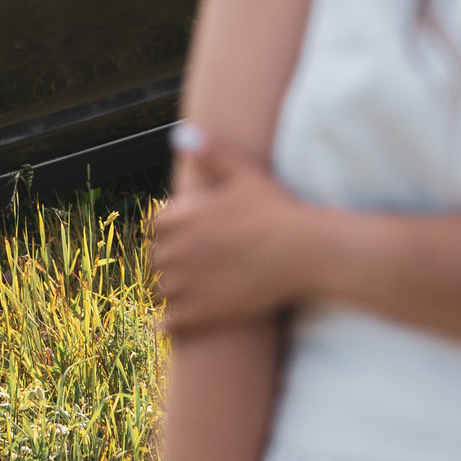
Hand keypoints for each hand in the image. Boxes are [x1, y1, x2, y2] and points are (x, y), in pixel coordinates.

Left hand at [151, 127, 320, 330]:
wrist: (305, 251)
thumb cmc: (276, 209)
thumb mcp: (243, 173)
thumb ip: (211, 153)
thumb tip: (182, 134)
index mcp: (180, 218)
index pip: (155, 226)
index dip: (168, 230)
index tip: (181, 235)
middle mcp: (177, 251)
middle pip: (156, 259)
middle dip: (169, 260)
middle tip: (189, 264)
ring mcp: (188, 284)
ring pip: (161, 289)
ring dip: (170, 289)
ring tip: (185, 290)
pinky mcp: (203, 312)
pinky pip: (171, 323)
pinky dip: (167, 325)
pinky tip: (166, 327)